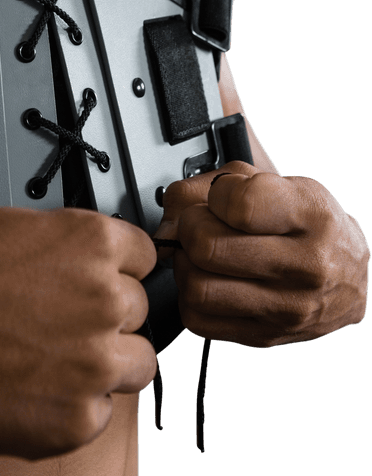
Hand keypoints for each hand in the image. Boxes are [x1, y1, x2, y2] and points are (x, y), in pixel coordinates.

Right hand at [0, 207, 157, 458]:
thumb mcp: (3, 228)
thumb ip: (59, 241)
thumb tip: (79, 252)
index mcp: (88, 242)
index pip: (143, 254)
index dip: (114, 268)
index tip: (99, 279)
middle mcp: (103, 299)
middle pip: (138, 308)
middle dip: (104, 314)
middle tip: (58, 322)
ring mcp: (94, 363)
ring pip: (134, 363)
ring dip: (103, 362)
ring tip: (50, 359)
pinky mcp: (76, 420)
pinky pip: (100, 411)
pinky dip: (72, 406)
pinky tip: (28, 389)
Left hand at [153, 160, 368, 346]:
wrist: (349, 276)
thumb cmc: (310, 224)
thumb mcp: (275, 182)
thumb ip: (213, 185)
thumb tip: (170, 219)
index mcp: (310, 217)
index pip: (239, 205)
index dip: (216, 195)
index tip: (221, 198)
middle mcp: (305, 267)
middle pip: (207, 247)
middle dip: (190, 228)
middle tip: (200, 225)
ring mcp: (286, 308)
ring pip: (197, 288)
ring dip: (186, 265)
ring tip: (202, 254)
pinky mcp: (265, 337)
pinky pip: (198, 320)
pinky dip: (191, 299)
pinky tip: (210, 281)